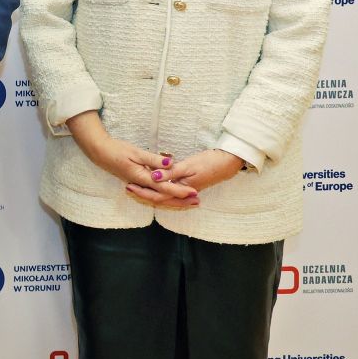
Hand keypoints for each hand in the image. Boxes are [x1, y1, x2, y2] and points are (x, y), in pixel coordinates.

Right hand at [65, 111, 198, 204]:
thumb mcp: (135, 152)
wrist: (99, 152)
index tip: (193, 192)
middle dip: (180, 200)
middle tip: (197, 201)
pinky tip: (172, 193)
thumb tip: (170, 163)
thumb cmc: (117, 150)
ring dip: (174, 199)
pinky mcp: (138, 182)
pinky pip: (154, 192)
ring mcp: (139, 184)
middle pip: (163, 197)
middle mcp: (141, 184)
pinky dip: (165, 194)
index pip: (164, 187)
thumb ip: (153, 159)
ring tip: (189, 200)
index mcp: (141, 177)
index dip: (179, 190)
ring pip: (159, 196)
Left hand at [128, 149, 243, 207]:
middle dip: (144, 193)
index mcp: (182, 189)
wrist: (229, 161)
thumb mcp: (188, 166)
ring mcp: (187, 188)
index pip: (158, 195)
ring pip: (165, 194)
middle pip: (160, 197)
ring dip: (152, 192)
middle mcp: (184, 191)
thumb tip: (153, 178)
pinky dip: (161, 188)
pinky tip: (155, 183)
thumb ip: (170, 173)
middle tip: (128, 188)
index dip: (143, 191)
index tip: (129, 186)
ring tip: (137, 187)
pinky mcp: (189, 183)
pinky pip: (171, 189)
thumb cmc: (210, 162)